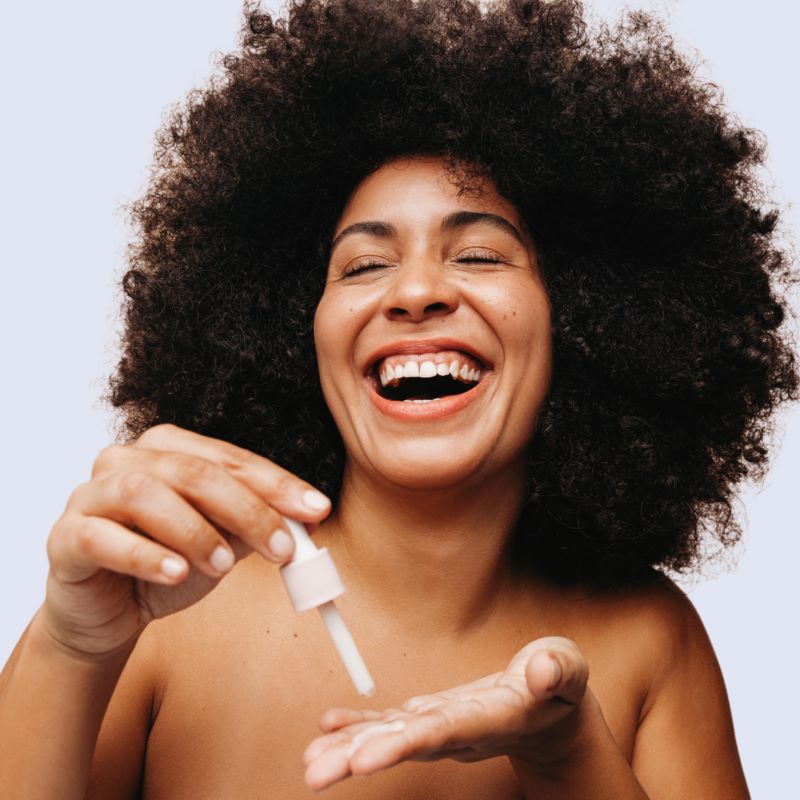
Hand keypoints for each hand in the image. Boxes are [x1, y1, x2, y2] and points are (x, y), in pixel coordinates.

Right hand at [42, 424, 330, 658]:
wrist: (107, 612)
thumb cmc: (166, 566)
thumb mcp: (221, 544)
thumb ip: (255, 526)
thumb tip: (309, 519)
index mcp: (169, 449)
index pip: (231, 460)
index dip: (277, 484)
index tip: (317, 509)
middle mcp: (128, 460)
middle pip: (194, 472)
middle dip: (247, 509)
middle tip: (283, 547)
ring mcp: (91, 494)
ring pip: (146, 493)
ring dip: (194, 530)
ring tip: (225, 565)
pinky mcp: (67, 535)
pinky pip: (102, 537)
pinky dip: (144, 555)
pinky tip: (176, 573)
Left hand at [303, 637, 589, 790]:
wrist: (551, 714)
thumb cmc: (560, 685)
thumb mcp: (567, 670)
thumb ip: (558, 670)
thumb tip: (542, 669)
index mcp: (489, 719)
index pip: (442, 733)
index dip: (402, 744)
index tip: (364, 760)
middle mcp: (458, 731)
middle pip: (404, 744)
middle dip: (359, 756)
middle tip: (315, 772)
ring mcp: (442, 728)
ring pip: (391, 738)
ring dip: (348, 747)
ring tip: (310, 759)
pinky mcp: (434, 717)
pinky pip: (392, 724)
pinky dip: (360, 725)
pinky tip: (329, 726)